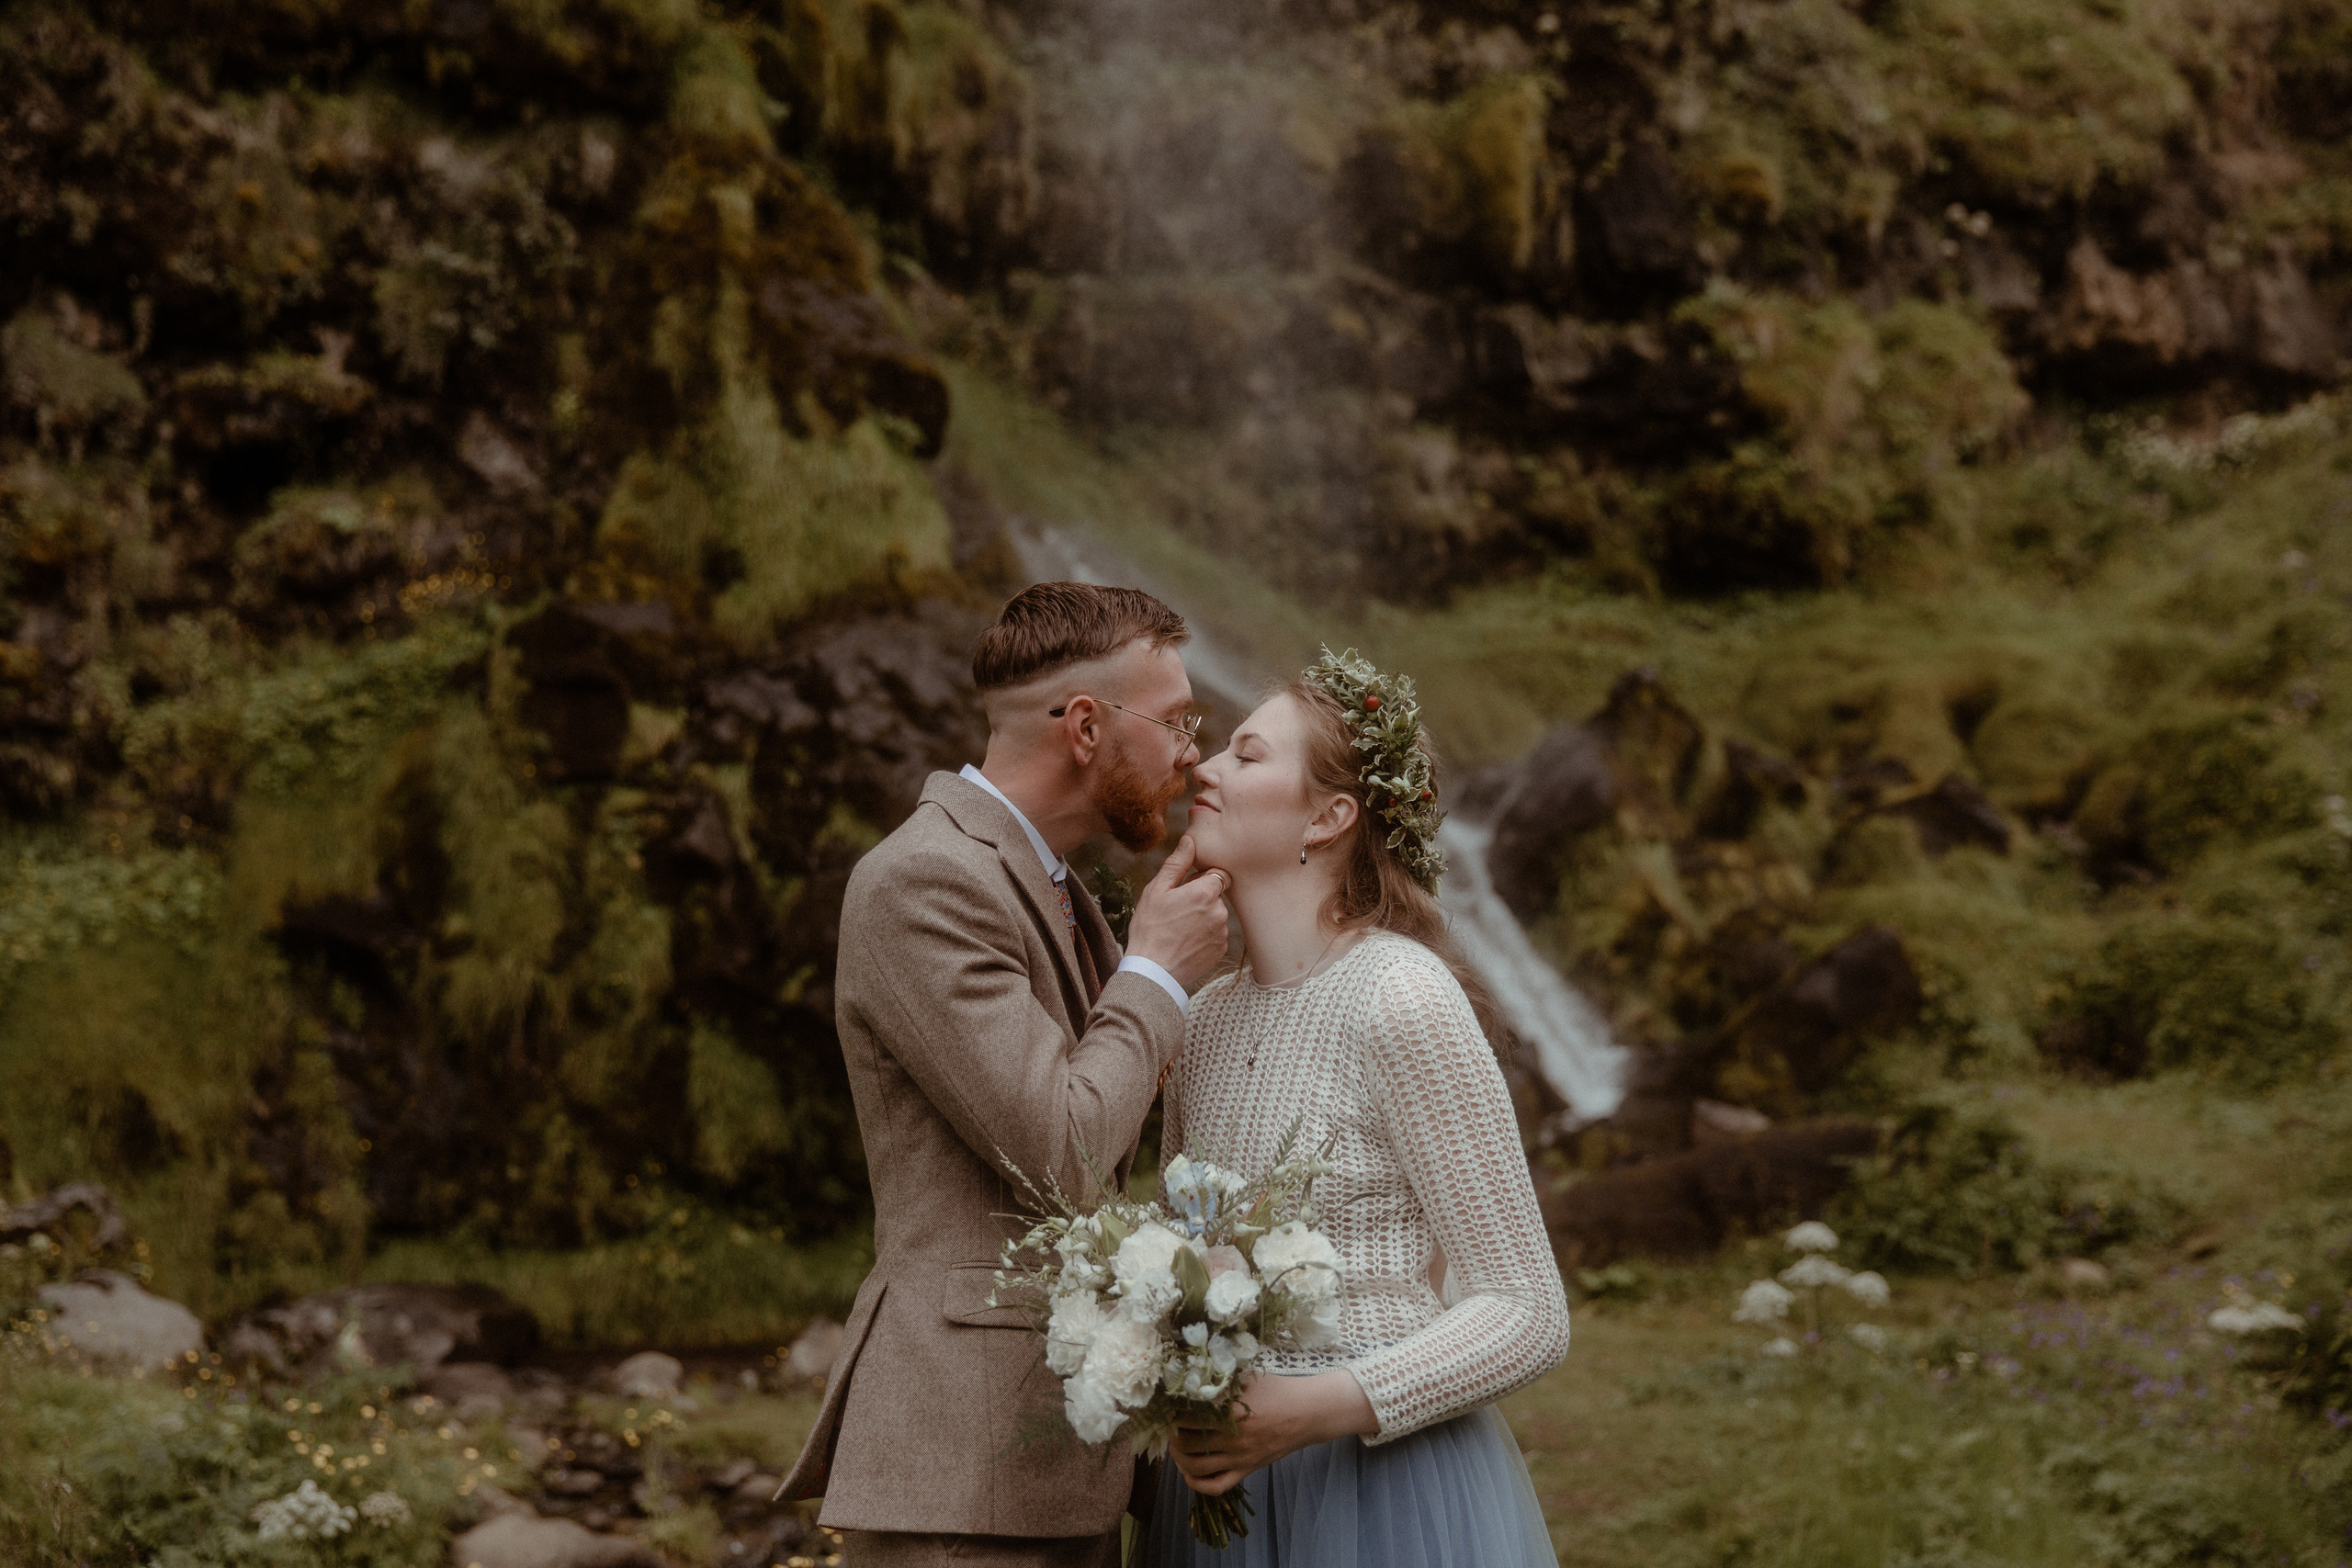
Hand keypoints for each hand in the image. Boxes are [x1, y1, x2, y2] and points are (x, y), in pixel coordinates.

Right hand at [1125, 835, 1229, 988]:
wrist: (1152, 970)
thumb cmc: (1149, 927)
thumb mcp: (1157, 890)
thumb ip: (1177, 863)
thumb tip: (1190, 839)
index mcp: (1205, 892)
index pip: (1218, 874)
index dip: (1202, 879)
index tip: (1186, 889)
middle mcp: (1219, 911)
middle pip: (1217, 896)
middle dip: (1202, 899)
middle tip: (1177, 911)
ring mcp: (1222, 933)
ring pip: (1216, 915)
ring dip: (1204, 918)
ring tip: (1179, 929)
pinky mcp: (1221, 950)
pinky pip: (1217, 935)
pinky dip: (1205, 936)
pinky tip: (1185, 942)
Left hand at [1169, 1371, 1376, 1495]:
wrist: (1306, 1413)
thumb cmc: (1277, 1390)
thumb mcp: (1247, 1378)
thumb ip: (1222, 1379)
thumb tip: (1192, 1374)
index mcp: (1231, 1413)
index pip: (1188, 1418)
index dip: (1173, 1414)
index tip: (1169, 1408)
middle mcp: (1232, 1438)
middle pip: (1187, 1444)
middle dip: (1173, 1436)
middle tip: (1170, 1426)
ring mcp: (1239, 1458)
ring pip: (1196, 1468)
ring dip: (1179, 1459)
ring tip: (1176, 1447)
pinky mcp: (1246, 1470)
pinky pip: (1216, 1486)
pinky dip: (1197, 1483)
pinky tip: (1189, 1472)